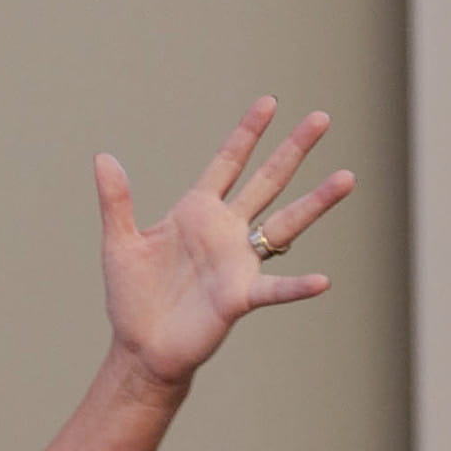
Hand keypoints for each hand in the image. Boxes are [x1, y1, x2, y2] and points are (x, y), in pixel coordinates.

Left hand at [90, 97, 354, 390]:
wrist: (141, 348)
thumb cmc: (133, 297)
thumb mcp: (120, 243)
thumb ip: (115, 201)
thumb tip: (103, 157)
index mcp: (196, 212)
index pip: (228, 162)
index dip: (247, 132)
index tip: (269, 102)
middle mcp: (225, 231)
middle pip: (267, 181)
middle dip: (293, 150)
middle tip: (322, 119)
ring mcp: (237, 262)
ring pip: (285, 224)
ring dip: (316, 202)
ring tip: (347, 178)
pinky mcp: (239, 297)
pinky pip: (275, 288)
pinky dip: (297, 286)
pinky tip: (322, 281)